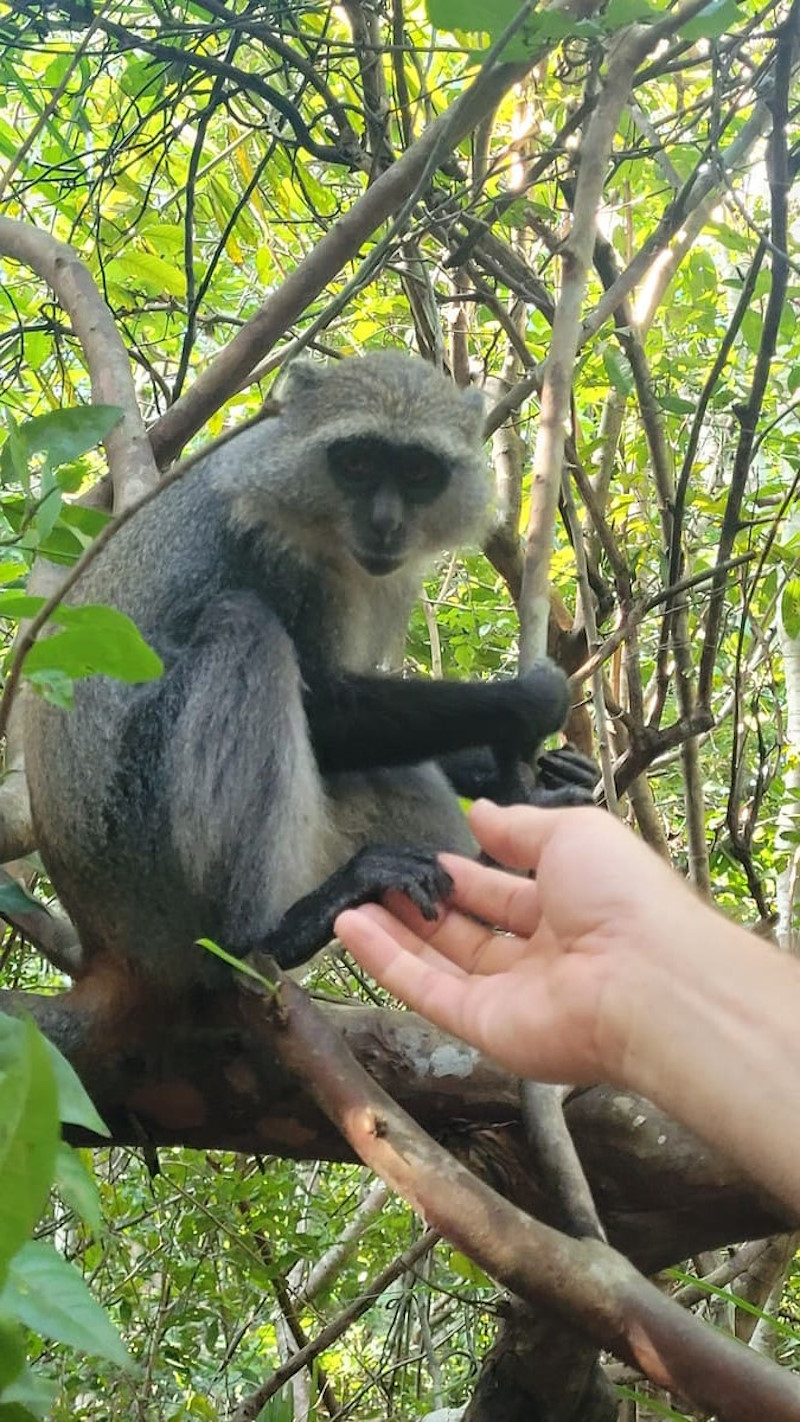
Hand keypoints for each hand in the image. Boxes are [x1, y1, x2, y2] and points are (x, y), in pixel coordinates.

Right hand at [335, 800, 705, 1085]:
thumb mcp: (572, 832)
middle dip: (427, 905)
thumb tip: (479, 811)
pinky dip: (386, 961)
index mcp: (572, 909)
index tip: (427, 855)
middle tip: (382, 878)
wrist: (647, 977)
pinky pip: (427, 991)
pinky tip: (349, 928)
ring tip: (351, 901)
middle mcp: (541, 957)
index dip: (468, 876)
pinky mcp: (485, 1028)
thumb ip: (520, 827)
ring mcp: (512, 996)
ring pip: (441, 963)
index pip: (508, 893)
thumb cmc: (621, 895)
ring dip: (395, 932)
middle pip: (471, 932)